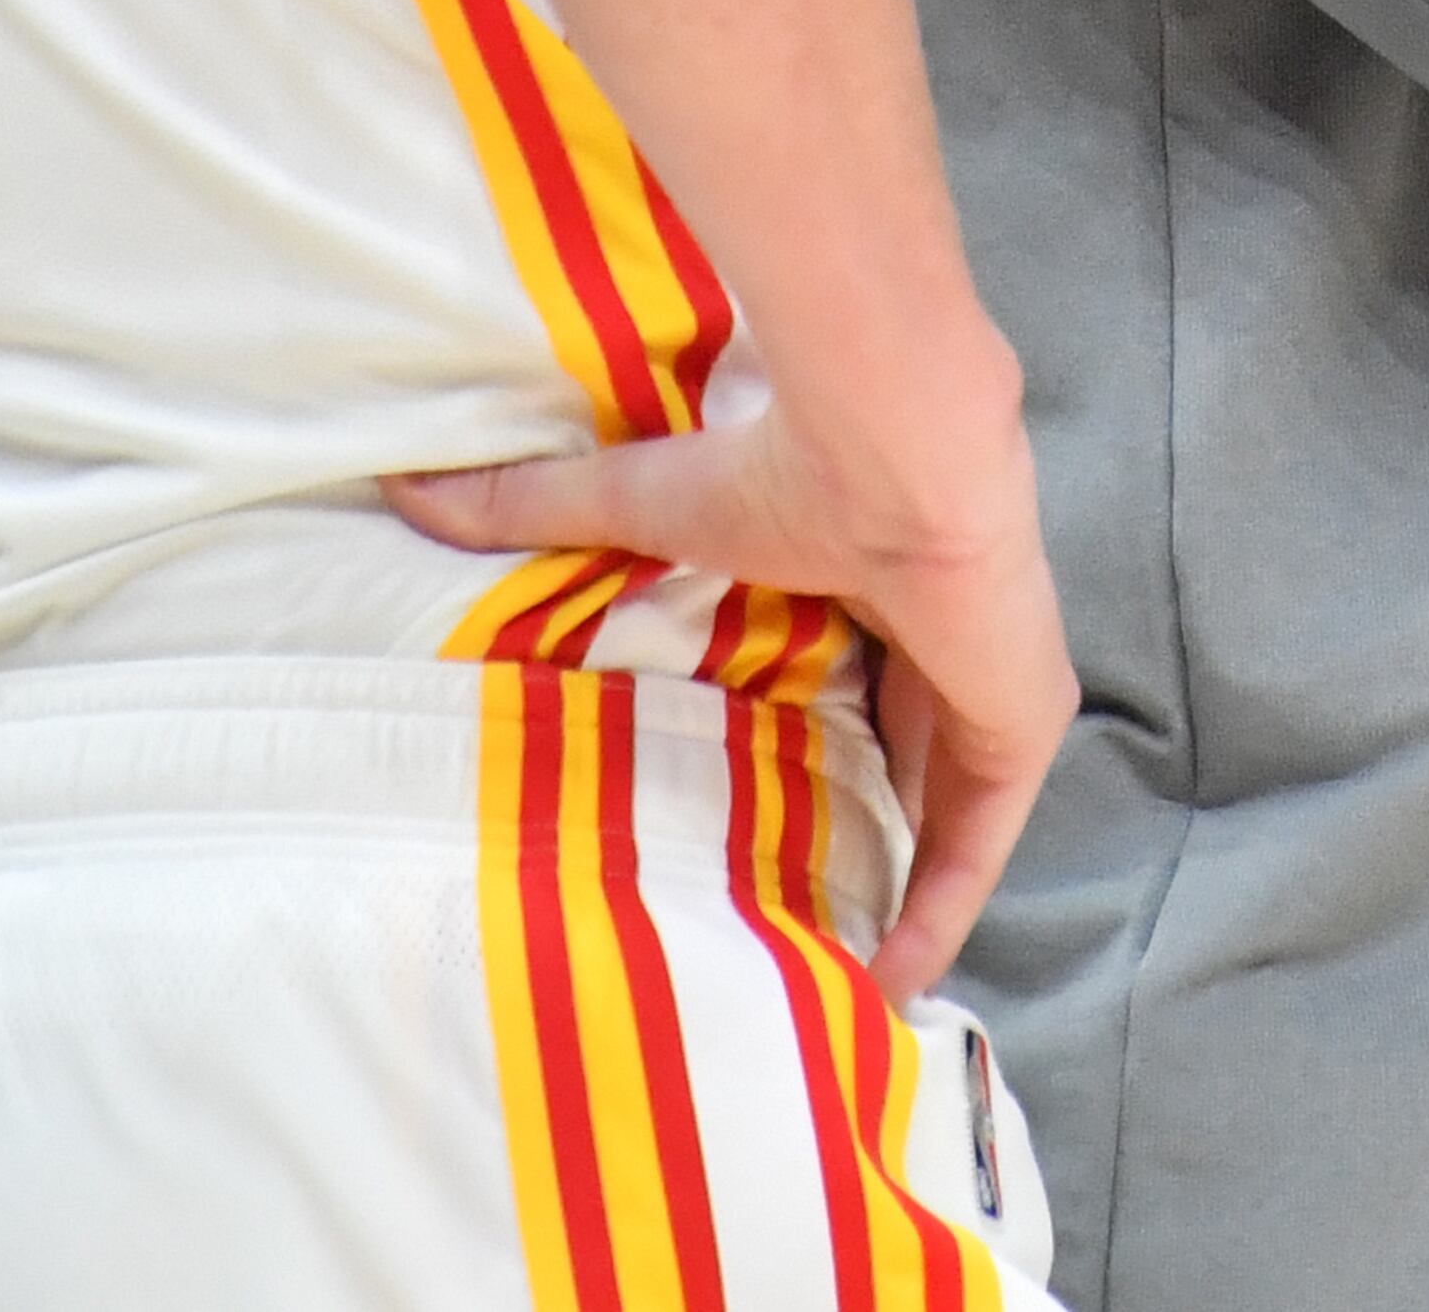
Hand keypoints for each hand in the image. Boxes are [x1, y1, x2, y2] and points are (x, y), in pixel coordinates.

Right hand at [390, 386, 1075, 999]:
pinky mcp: (1021, 726)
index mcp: (858, 573)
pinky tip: (892, 981)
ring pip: (937, 806)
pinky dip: (939, 910)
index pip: (837, 668)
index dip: (794, 734)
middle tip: (779, 904)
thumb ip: (540, 504)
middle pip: (891, 749)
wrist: (899, 447)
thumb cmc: (781, 465)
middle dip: (846, 821)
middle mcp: (932, 632)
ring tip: (828, 960)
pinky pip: (978, 844)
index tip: (740, 806)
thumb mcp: (649, 504)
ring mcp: (985, 681)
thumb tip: (408, 491)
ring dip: (892, 876)